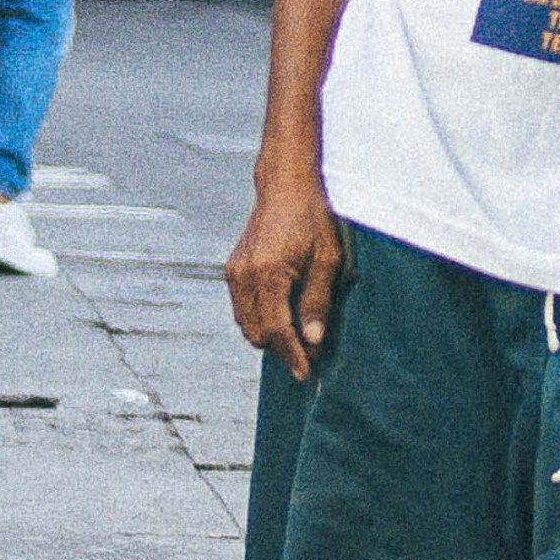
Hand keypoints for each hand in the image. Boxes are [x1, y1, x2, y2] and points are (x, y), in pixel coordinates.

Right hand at [225, 159, 345, 381]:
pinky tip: (285, 319)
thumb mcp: (327, 259)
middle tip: (310, 356)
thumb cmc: (312, 219)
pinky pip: (243, 310)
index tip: (306, 373)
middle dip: (281, 350)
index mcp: (268, 272)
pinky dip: (261, 321)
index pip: (276, 329)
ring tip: (299, 340)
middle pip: (257, 333)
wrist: (285, 186)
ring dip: (270, 338)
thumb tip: (313, 340)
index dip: (291, 355)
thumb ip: (317, 301)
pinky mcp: (232, 270)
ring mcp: (234, 273)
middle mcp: (244, 275)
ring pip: (246, 325)